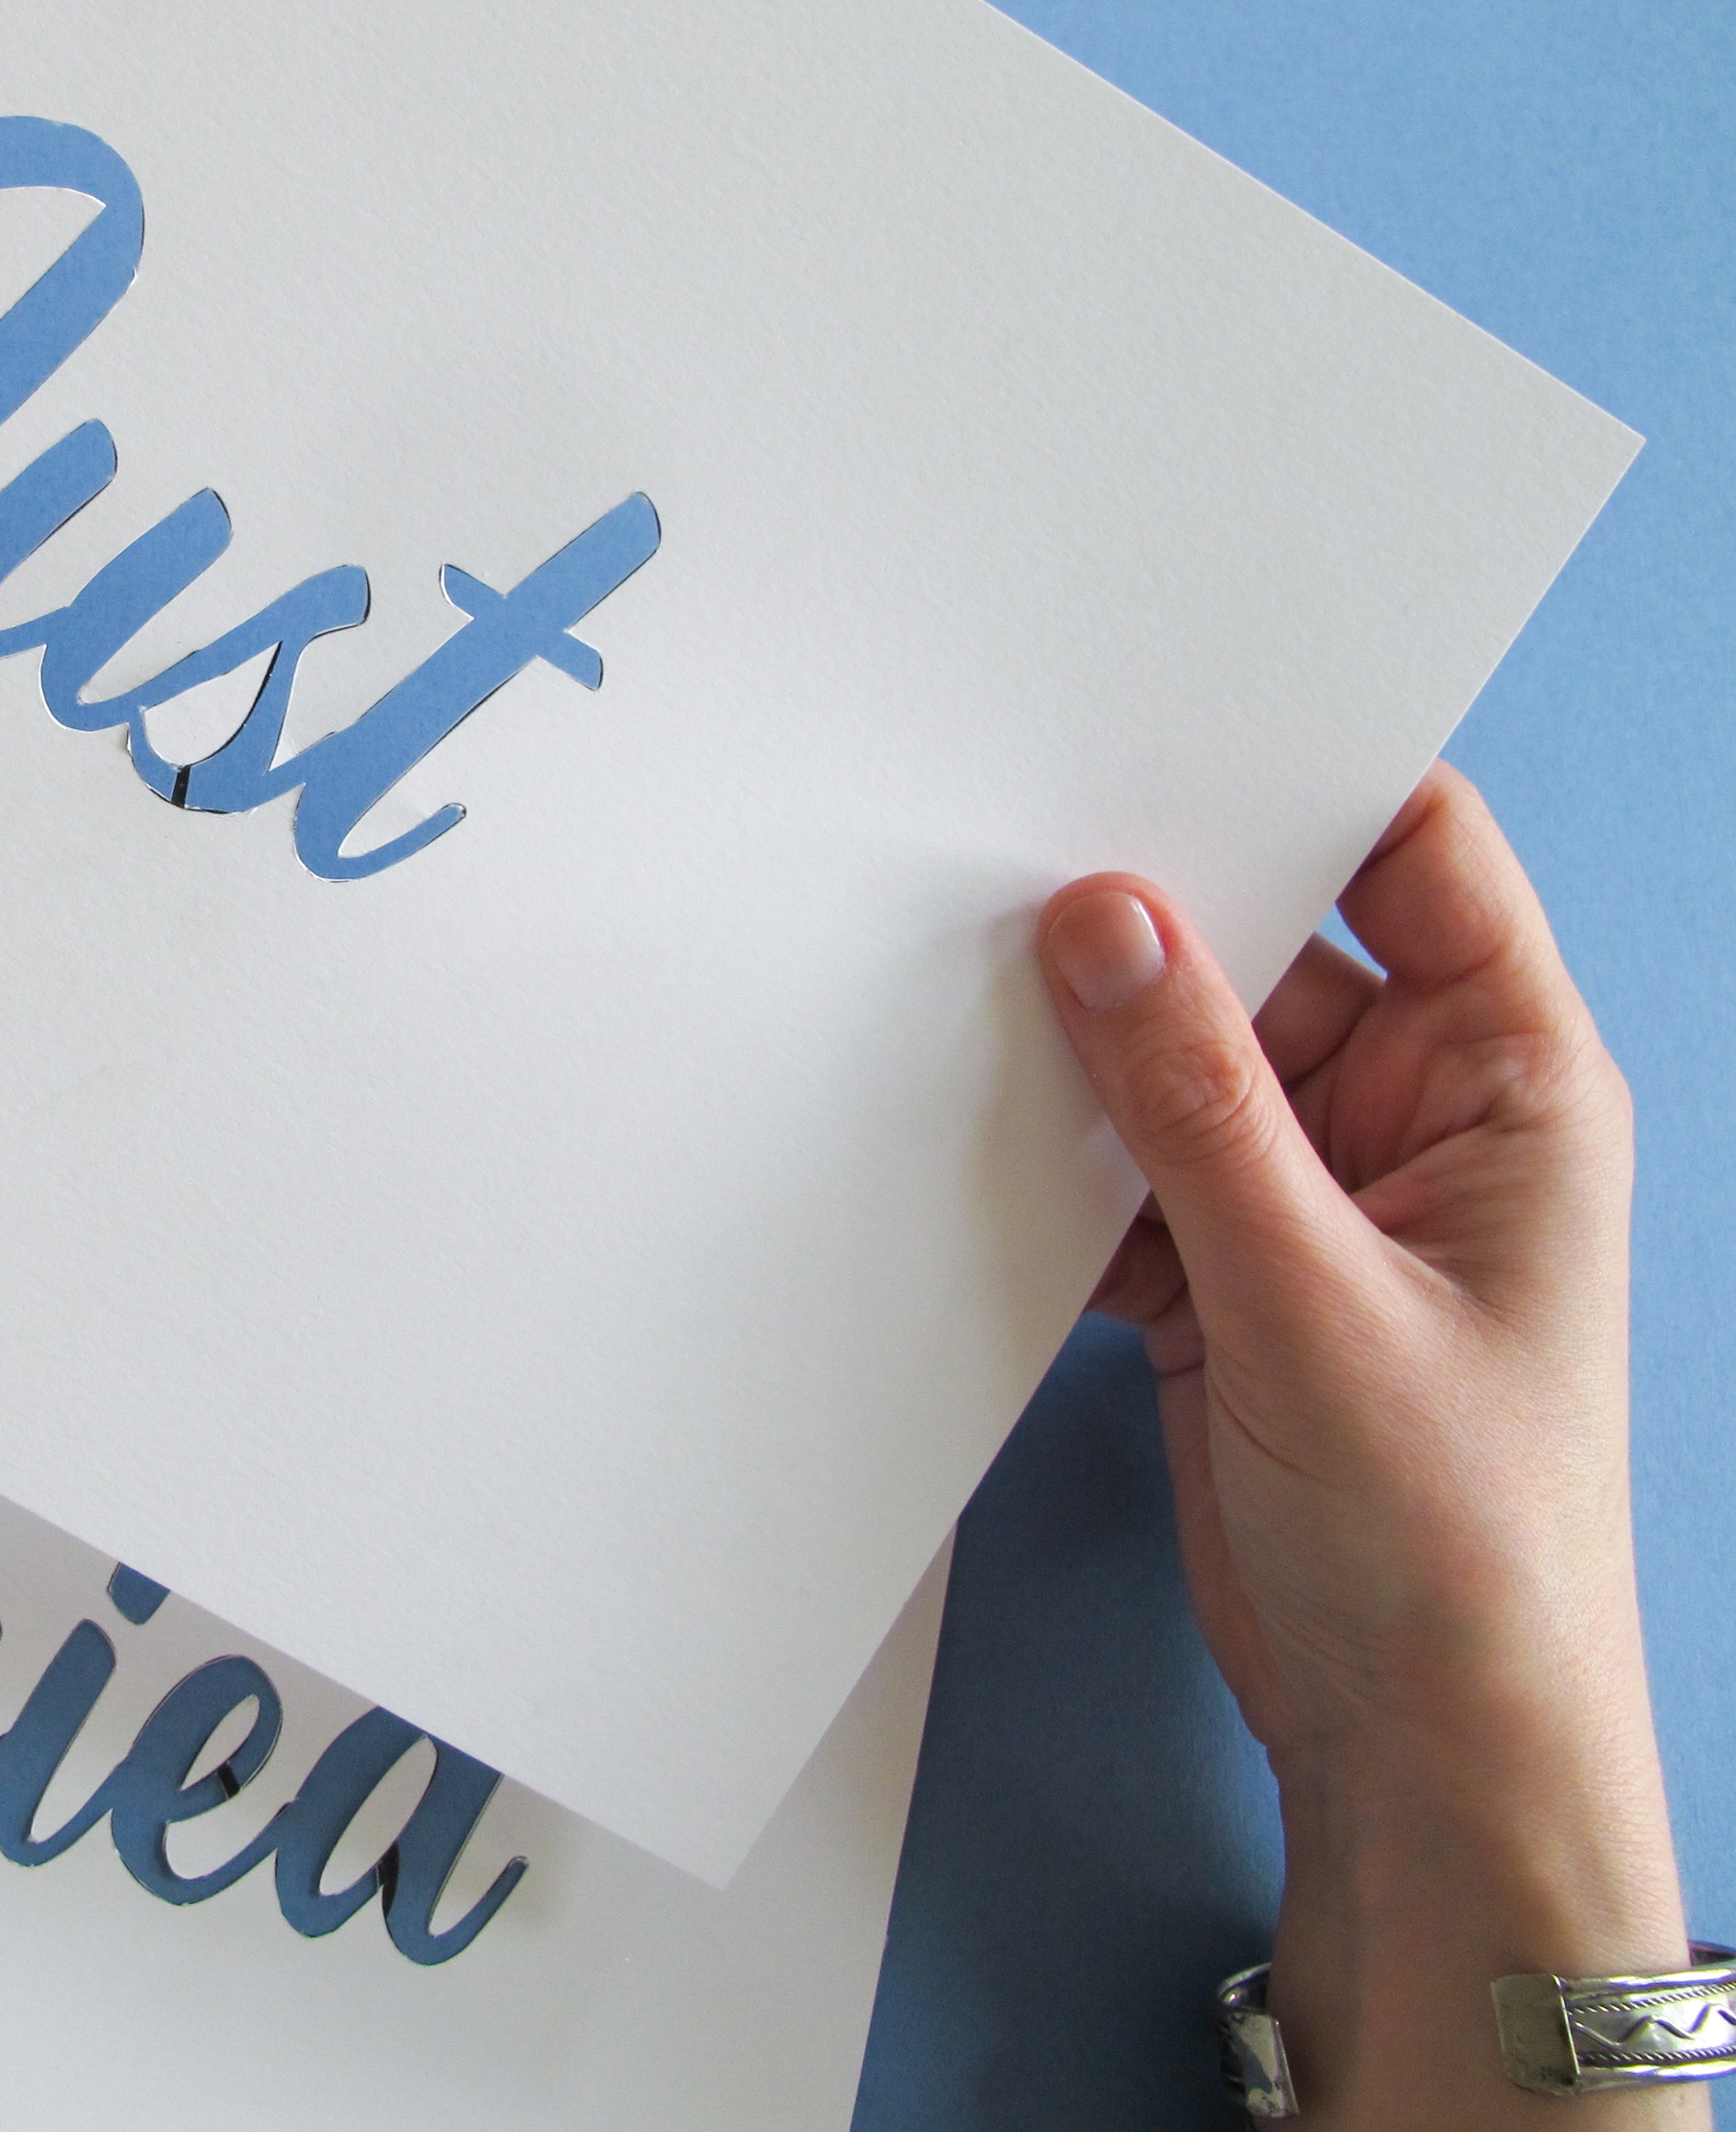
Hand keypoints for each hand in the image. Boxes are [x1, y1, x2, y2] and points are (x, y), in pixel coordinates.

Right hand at [1041, 768, 1697, 2127]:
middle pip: (1269, 948)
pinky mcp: (1230, 1274)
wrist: (1425, 1748)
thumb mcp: (1314, 1296)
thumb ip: (1197, 1099)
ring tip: (953, 994)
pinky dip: (1056, 1162)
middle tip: (1001, 850)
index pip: (1418, 857)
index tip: (1158, 715)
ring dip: (1084, 1052)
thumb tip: (1102, 915)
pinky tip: (973, 1144)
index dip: (1302, 775)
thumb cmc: (1454, 1536)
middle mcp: (1418, 1115)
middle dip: (1148, 917)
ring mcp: (1316, 1195)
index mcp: (1509, 1082)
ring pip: (1177, 1060)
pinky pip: (1125, 1166)